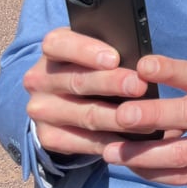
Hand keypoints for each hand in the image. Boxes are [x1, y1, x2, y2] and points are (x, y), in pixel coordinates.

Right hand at [23, 27, 155, 156]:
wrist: (69, 98)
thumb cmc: (95, 65)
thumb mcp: (99, 50)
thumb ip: (113, 51)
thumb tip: (142, 61)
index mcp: (52, 48)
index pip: (60, 44)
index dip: (86, 51)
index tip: (114, 58)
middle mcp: (39, 79)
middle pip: (77, 81)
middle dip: (111, 84)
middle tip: (140, 86)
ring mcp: (41, 110)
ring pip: (85, 115)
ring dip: (118, 118)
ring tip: (147, 119)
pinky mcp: (48, 137)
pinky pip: (84, 142)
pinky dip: (112, 142)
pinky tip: (134, 142)